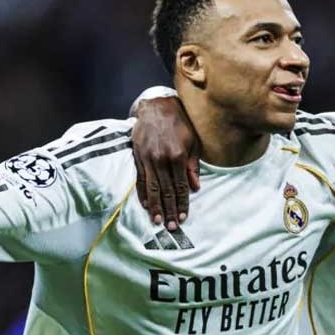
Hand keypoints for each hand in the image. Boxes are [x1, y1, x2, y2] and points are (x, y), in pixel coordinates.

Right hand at [132, 95, 200, 229]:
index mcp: (177, 156)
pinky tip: (145, 205)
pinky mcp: (138, 157)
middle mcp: (161, 160)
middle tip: (172, 227)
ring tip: (158, 221)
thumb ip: (193, 165)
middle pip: (166, 191)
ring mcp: (148, 159)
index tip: (184, 217)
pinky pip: (140, 180)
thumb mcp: (193, 142)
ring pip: (152, 188)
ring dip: (155, 207)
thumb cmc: (180, 123)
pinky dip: (142, 193)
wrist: (156, 107)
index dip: (182, 203)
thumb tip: (196, 188)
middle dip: (170, 210)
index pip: (181, 186)